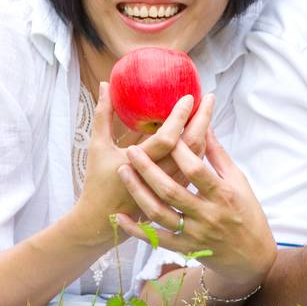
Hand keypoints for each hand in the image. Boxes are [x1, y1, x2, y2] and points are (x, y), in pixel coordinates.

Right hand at [71, 85, 204, 242]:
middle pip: (191, 147)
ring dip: (205, 133)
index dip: (180, 118)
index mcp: (138, 165)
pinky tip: (203, 132)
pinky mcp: (176, 192)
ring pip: (197, 159)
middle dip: (203, 120)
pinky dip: (200, 148)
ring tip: (207, 110)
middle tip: (209, 98)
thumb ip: (103, 115)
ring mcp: (170, 188)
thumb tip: (105, 86)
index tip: (189, 97)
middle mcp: (159, 178)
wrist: (103, 219)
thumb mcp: (98, 146)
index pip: (168, 140)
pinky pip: (195, 168)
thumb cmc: (97, 181)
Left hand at [115, 129, 275, 300]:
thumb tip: (204, 125)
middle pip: (171, 191)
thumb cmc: (247, 212)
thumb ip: (218, 154)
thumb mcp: (238, 181)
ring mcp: (193, 234)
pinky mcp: (184, 249)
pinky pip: (156, 240)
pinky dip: (136, 230)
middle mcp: (207, 215)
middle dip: (148, 169)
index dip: (179, 151)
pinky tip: (120, 216)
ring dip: (138, 192)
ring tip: (122, 171)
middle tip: (131, 150)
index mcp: (222, 194)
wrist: (252, 256)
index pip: (196, 170)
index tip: (165, 131)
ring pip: (159, 213)